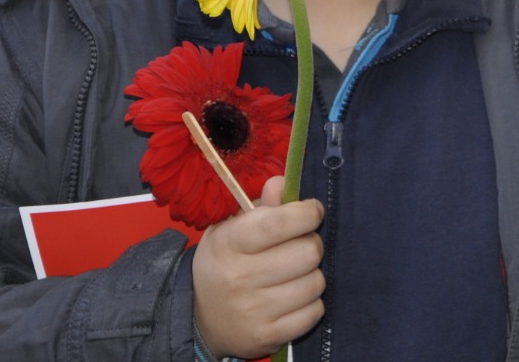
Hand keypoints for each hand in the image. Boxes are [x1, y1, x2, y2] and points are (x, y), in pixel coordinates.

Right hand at [193, 176, 325, 359]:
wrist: (202, 318)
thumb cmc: (226, 263)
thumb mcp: (232, 229)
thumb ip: (261, 205)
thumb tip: (282, 182)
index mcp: (227, 244)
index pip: (277, 223)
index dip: (306, 213)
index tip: (312, 211)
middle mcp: (238, 278)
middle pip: (308, 252)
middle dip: (311, 244)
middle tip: (299, 246)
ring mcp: (253, 311)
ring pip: (316, 282)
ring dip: (312, 275)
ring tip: (293, 273)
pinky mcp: (267, 336)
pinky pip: (314, 312)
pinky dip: (311, 303)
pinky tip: (292, 298)